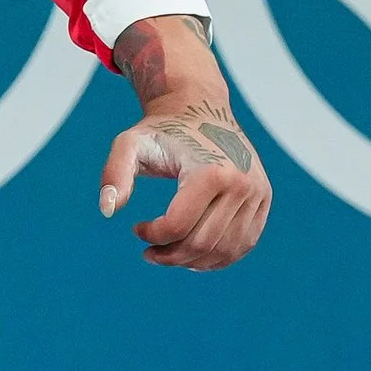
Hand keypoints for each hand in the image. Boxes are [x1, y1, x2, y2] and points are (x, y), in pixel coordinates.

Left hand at [100, 17, 271, 270]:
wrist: (200, 108)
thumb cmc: (161, 130)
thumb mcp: (129, 144)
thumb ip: (114, 174)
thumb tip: (107, 210)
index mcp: (211, 171)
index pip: (178, 226)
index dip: (152, 236)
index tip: (137, 228)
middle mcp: (241, 183)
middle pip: (203, 243)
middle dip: (170, 256)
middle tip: (150, 252)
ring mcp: (257, 192)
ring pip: (225, 250)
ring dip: (192, 262)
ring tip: (168, 253)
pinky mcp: (263, 199)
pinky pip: (243, 243)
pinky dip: (217, 257)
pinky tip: (193, 254)